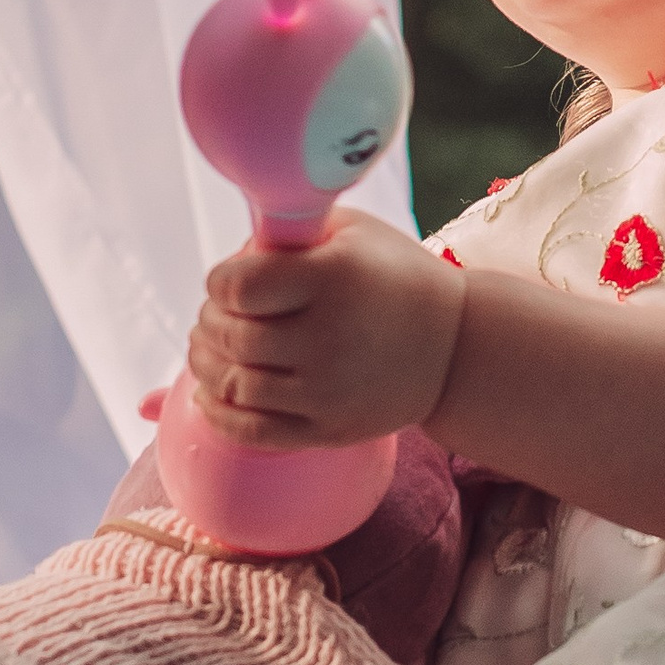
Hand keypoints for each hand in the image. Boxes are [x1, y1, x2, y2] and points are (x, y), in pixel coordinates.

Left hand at [187, 209, 465, 450]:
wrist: (458, 347)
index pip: (238, 287)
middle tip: (216, 314)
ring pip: (234, 386)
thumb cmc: (395, 277)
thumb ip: (287, 232)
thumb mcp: (350, 231)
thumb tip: (227, 261)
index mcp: (333, 279)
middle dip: (209, 322)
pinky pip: (253, 432)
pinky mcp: (330, 429)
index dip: (220, 282)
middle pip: (231, 337)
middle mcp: (330, 337)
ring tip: (210, 348)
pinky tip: (211, 395)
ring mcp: (329, 391)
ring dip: (206, 365)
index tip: (228, 282)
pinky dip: (219, 415)